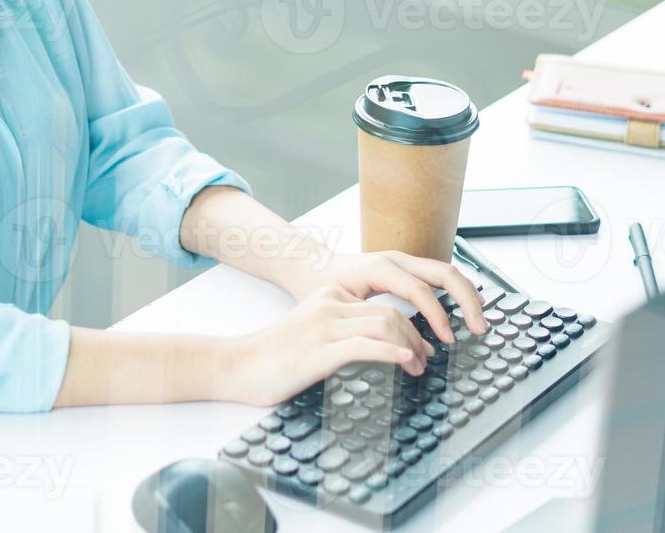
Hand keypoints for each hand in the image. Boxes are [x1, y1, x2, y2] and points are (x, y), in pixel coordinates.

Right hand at [219, 284, 435, 406]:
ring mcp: (324, 327)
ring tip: (418, 367)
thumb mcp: (312, 332)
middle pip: (389, 313)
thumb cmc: (273, 357)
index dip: (410, 326)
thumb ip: (341, 331)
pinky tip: (404, 362)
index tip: (420, 347)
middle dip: (417, 337)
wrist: (237, 365)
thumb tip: (377, 347)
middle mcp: (328, 306)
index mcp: (328, 297)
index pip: (382, 305)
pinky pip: (364, 346)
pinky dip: (391, 352)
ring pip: (383, 325)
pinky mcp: (319, 351)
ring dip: (410, 346)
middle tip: (426, 359)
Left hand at [283, 248, 488, 343]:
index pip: (420, 290)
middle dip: (467, 300)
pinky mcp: (405, 267)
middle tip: (480, 328)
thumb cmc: (319, 285)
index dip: (437, 316)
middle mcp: (396, 259)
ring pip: (446, 270)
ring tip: (480, 319)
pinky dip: (457, 289)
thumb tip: (390, 345)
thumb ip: (364, 320)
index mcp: (380, 267)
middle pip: (444, 272)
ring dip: (467, 293)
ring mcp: (403, 260)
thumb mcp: (338, 304)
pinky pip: (438, 274)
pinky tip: (466, 305)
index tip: (447, 340)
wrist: (309, 265)